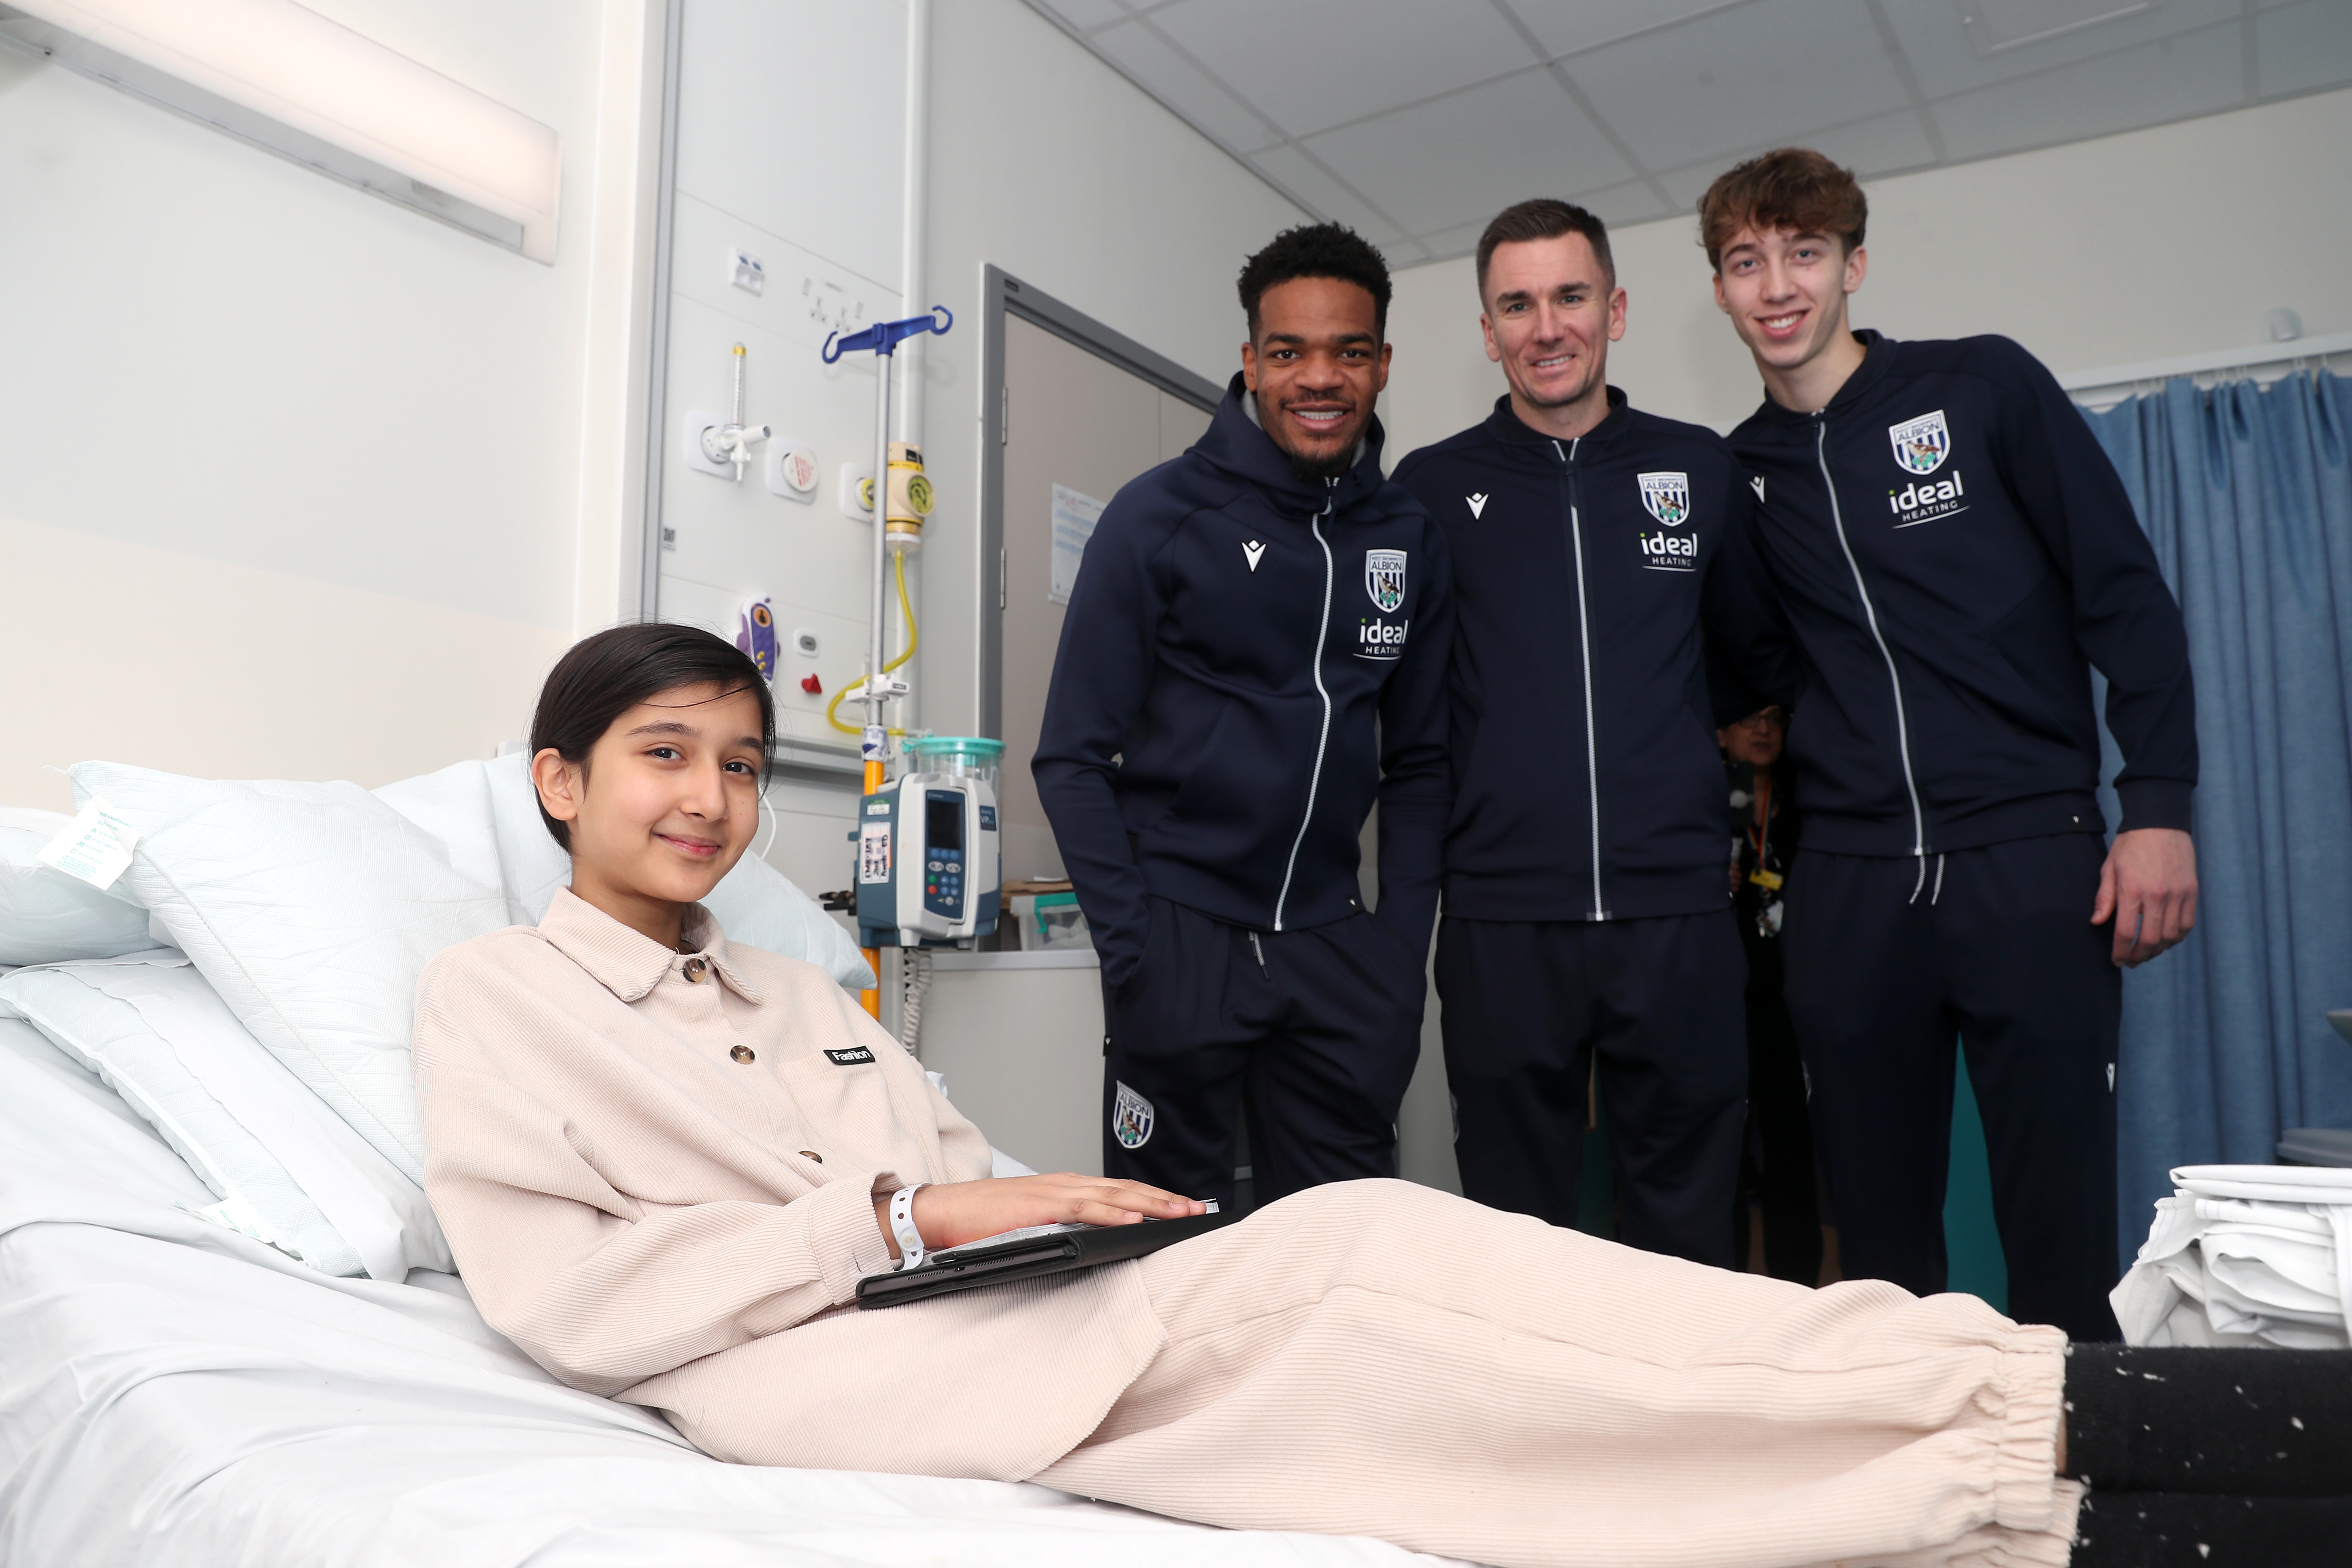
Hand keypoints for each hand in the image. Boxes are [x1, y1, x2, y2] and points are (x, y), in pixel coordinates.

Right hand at [874, 1174, 1205, 1257]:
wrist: (943, 1210)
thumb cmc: (981, 1218)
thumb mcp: (1033, 1219)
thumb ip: (1063, 1223)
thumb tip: (1091, 1238)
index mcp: (1066, 1187)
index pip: (1120, 1189)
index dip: (1155, 1196)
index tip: (1183, 1205)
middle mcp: (1066, 1184)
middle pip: (1127, 1189)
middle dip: (1165, 1199)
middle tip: (1198, 1208)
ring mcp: (1055, 1192)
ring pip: (1115, 1196)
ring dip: (1152, 1204)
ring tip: (1180, 1212)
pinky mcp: (1041, 1206)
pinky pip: (1085, 1209)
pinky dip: (1114, 1214)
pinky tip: (1136, 1221)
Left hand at [2091, 827, 2197, 966]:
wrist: (2159, 823)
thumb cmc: (2130, 845)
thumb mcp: (2109, 869)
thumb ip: (2104, 898)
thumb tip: (2096, 922)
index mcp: (2132, 890)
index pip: (2125, 932)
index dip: (2120, 951)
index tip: (2116, 960)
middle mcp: (2157, 895)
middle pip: (2150, 940)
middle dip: (2139, 956)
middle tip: (2131, 961)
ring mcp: (2178, 894)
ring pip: (2170, 936)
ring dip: (2158, 950)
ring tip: (2147, 952)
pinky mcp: (2191, 891)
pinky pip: (2187, 924)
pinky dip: (2177, 937)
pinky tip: (2166, 939)